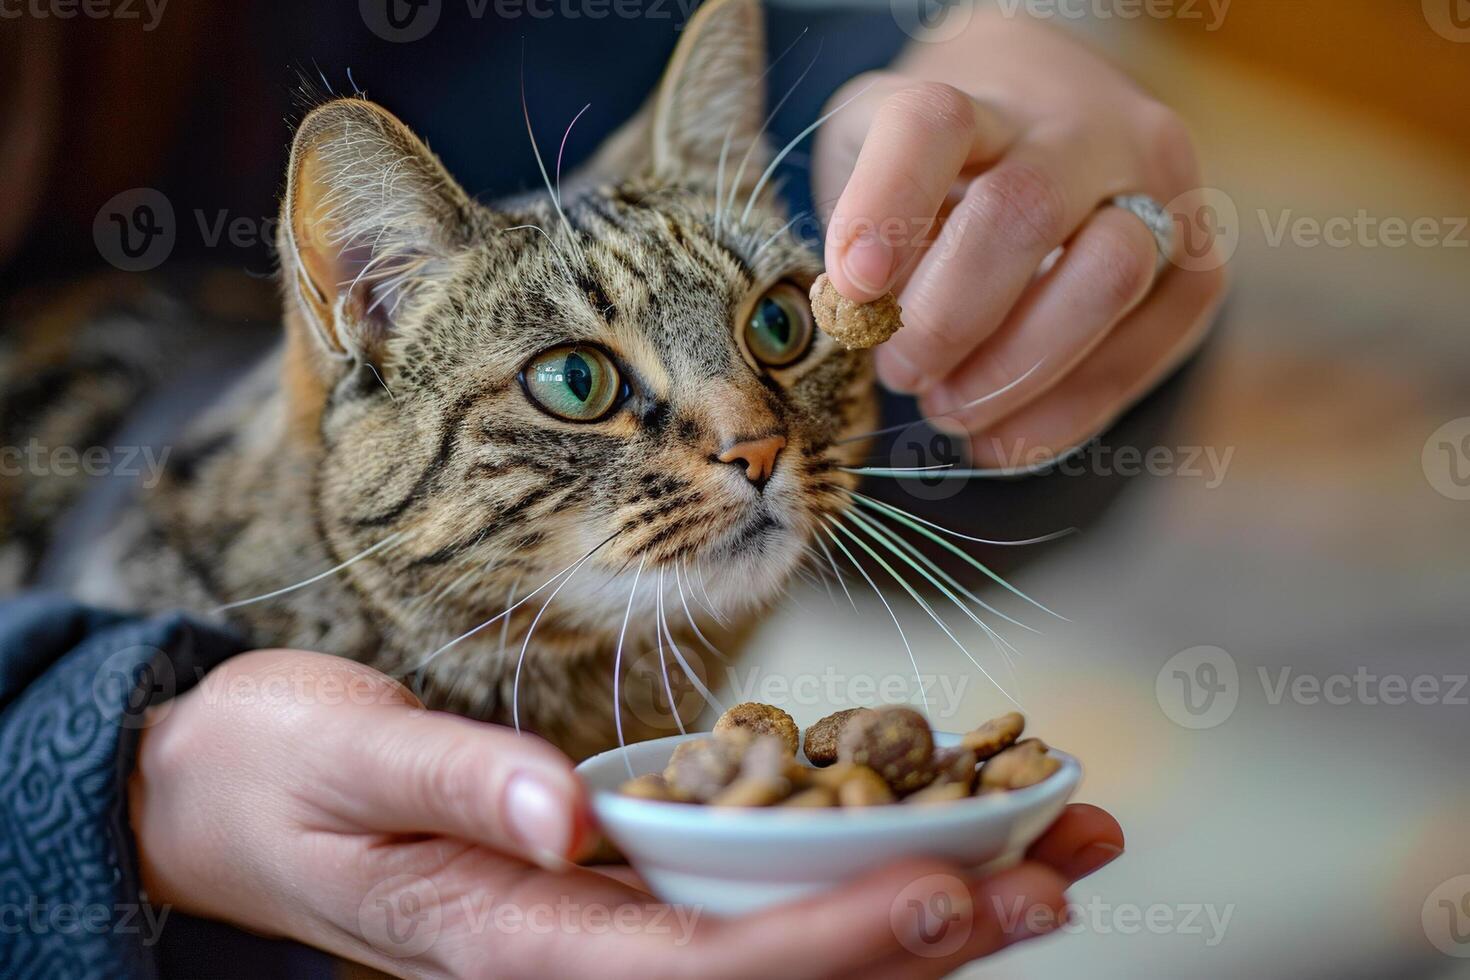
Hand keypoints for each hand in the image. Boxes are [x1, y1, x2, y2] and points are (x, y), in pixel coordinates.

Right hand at [130, 649, 1122, 977]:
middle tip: (1061, 875)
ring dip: (925, 905)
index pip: (696, 972)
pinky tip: (943, 827)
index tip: (948, 894)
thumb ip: (452, 786)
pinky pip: (755, 892)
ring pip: (787, 940)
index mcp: (514, 941)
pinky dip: (857, 863)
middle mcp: (581, 955)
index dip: (830, 943)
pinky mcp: (622, 883)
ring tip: (1053, 851)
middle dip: (927, 936)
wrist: (236, 795)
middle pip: (778, 973)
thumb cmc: (279, 775)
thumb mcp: (342, 761)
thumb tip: (563, 819)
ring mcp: (608, 928)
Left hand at [814, 11, 1226, 467]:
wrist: (1058, 117)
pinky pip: (1143, 351)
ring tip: (948, 409)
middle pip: (1024, 212)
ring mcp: (1158, 190)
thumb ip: (858, 230)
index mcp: (981, 92)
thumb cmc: (943, 161)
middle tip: (899, 369)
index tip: (851, 286)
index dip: (887, 206)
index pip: (933, 124)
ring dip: (1015, 372)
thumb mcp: (875, 162)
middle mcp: (1082, 128)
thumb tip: (859, 323)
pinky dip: (1062, 415)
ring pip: (1108, 278)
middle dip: (948, 318)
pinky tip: (1000, 441)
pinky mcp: (1197, 267)